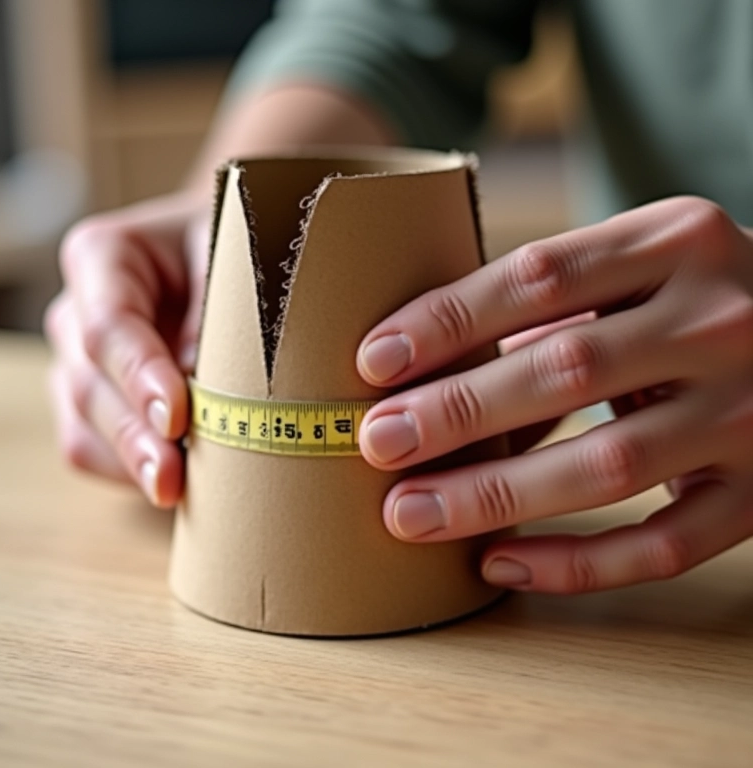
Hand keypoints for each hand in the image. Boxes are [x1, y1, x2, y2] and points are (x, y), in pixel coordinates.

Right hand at [44, 192, 209, 505]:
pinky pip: (91, 449)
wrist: (230, 257)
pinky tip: (172, 485)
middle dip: (134, 436)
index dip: (139, 375)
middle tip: (172, 478)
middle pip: (90, 383)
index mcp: (106, 257)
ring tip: (173, 492)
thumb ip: (222, 311)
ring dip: (129, 463)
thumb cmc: (239, 250)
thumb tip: (208, 391)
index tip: (177, 416)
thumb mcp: (239, 257)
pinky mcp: (95, 401)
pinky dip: (128, 471)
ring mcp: (81, 360)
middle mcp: (79, 310)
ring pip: (84, 424)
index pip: (109, 324)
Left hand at [357, 196, 752, 592]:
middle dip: (457, 412)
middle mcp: (721, 319)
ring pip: (607, 466)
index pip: (540, 275)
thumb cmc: (691, 298)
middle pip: (566, 368)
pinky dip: (576, 563)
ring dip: (494, 496)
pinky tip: (499, 562)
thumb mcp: (639, 267)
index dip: (448, 321)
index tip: (374, 361)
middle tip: (377, 442)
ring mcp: (750, 411)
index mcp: (677, 242)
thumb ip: (551, 303)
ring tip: (410, 513)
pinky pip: (664, 545)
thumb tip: (429, 363)